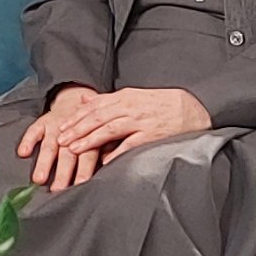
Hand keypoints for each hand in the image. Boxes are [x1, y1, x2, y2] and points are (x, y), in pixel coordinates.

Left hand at [15, 85, 212, 189]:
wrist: (194, 108)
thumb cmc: (162, 104)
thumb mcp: (134, 96)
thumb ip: (109, 99)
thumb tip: (85, 99)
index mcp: (125, 96)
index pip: (95, 105)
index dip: (76, 116)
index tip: (61, 126)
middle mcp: (131, 107)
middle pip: (97, 117)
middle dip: (77, 129)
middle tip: (61, 140)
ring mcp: (142, 121)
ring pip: (110, 128)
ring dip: (90, 138)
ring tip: (75, 148)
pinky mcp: (152, 134)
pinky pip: (131, 143)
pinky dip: (117, 151)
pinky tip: (105, 160)